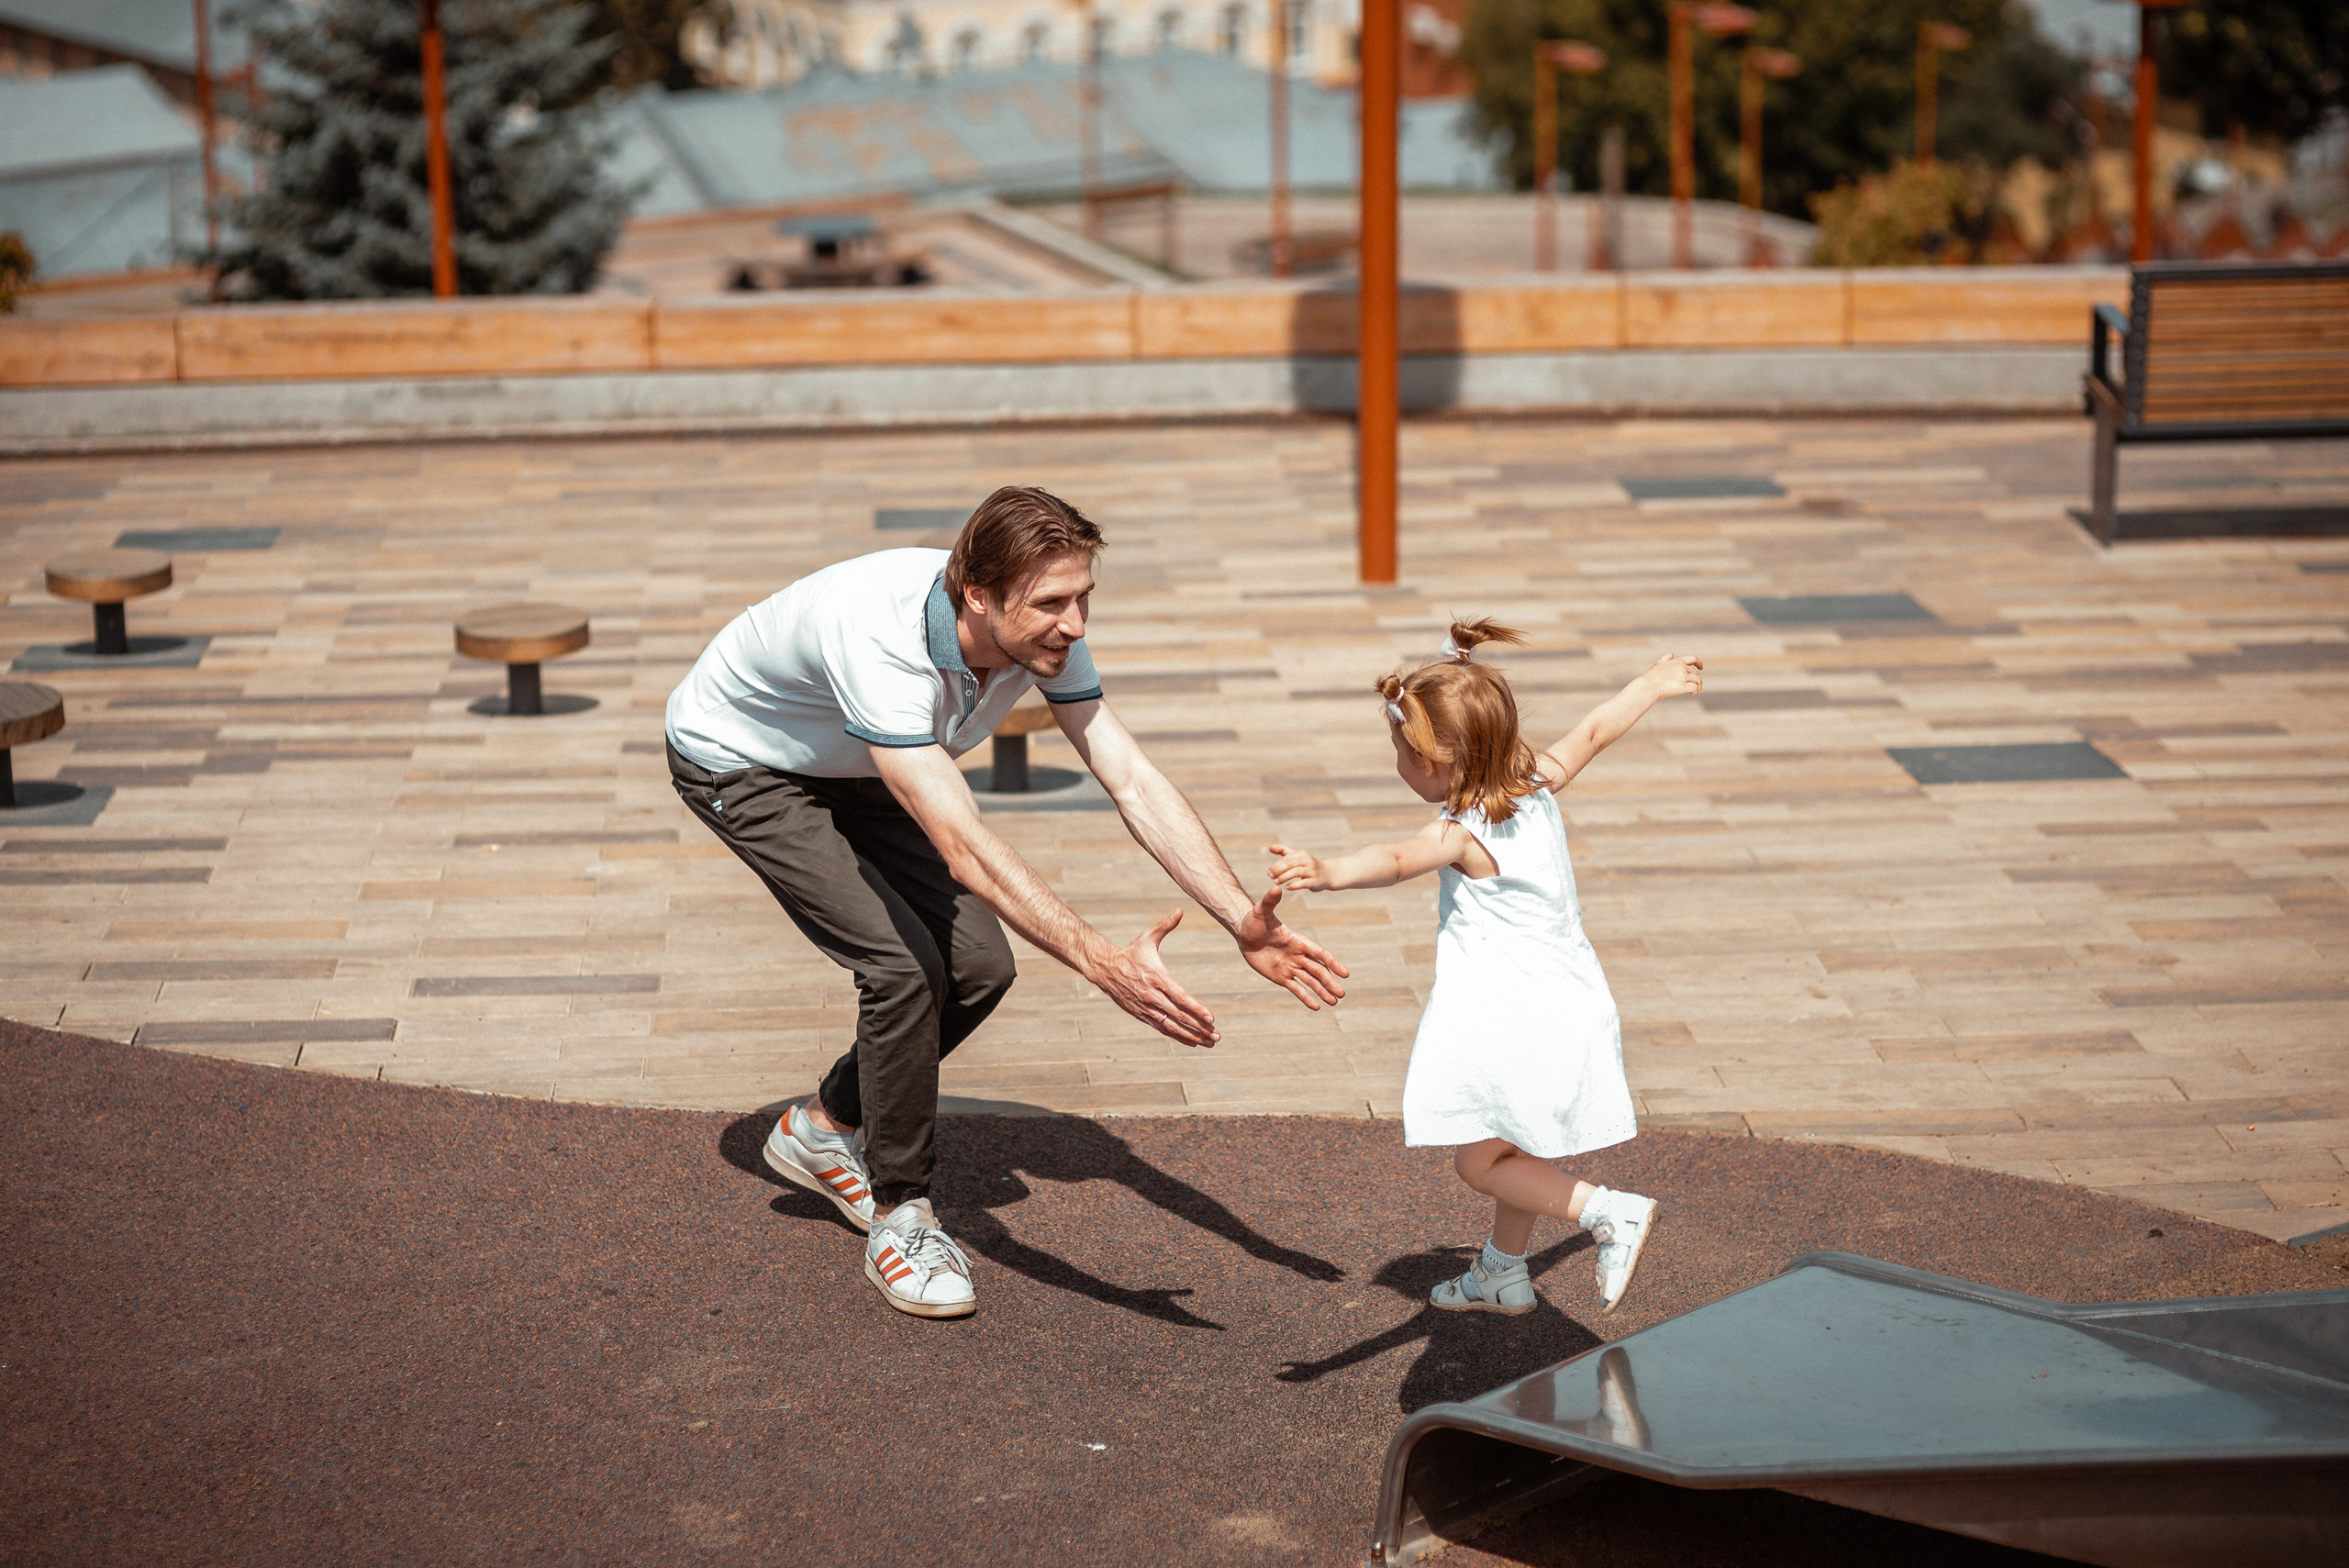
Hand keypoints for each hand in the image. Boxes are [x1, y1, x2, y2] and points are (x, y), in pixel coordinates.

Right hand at [1091, 909, 1220, 1046]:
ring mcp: (1146, 1008)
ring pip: (1172, 1026)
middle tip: (1217, 1035)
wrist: (1104, 968)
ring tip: (1209, 1042)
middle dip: (1199, 1027)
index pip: (1180, 997)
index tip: (1211, 1017)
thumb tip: (1179, 909)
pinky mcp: (1142, 1015)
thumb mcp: (1147, 938)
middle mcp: (1152, 996)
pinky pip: (1162, 1029)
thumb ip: (1165, 925)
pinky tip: (1192, 1042)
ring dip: (1191, 1036)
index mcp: (1157, 978)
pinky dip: (1177, 1036)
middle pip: (1179, 1016)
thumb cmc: (1130, 952)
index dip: (1196, 1009)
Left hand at [1237, 884, 1348, 1009]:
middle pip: (1319, 970)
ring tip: (1334, 1002)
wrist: (1244, 932)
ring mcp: (1291, 967)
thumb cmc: (1254, 920)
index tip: (1344, 973)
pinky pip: (1296, 989)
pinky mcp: (1281, 977)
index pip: (1320, 953)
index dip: (1333, 963)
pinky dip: (1305, 998)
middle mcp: (1298, 955)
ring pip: (1310, 981)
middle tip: (1342, 994)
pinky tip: (1316, 1007)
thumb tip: (1275, 887)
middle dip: (1330, 982)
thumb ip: (1270, 902)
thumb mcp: (1261, 911)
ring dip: (1322, 991)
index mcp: (1299, 940)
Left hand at [1265, 843, 1329, 891]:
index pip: (1287, 858)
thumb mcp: (1297, 856)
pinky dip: (1295, 885)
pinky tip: (1287, 887)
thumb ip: (1283, 851)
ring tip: (1276, 882)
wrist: (1326, 874)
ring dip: (1285, 877)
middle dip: (1279, 870)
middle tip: (1270, 876)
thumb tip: (1270, 847)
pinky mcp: (1315, 881)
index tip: (1268, 872)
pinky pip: (1304, 883)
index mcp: (1302, 854)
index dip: (1276, 865)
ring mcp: (1312, 871)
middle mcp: (1308, 861)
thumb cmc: (1307, 865)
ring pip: (1297, 872)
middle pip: (1291, 864)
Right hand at [1640, 653, 1702, 698]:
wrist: (1649, 685)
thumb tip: (1671, 654)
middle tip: (1692, 686)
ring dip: (1698, 686)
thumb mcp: (1658, 664)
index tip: (1701, 668)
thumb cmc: (1651, 677)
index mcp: (1677, 662)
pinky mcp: (1683, 686)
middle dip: (1695, 679)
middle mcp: (1682, 668)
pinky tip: (1691, 693)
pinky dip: (1695, 690)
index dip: (1699, 663)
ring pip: (1698, 680)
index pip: (1693, 658)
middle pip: (1695, 673)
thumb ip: (1665, 658)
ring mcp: (1683, 677)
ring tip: (1694, 691)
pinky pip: (1695, 687)